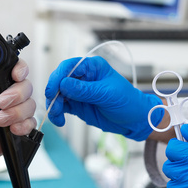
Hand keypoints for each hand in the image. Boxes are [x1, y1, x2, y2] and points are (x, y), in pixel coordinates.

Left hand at [0, 40, 36, 187]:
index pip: (14, 69)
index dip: (20, 69)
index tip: (15, 74)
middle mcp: (2, 96)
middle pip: (27, 87)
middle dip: (17, 94)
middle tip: (0, 102)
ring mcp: (9, 114)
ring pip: (30, 105)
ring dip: (18, 112)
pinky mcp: (13, 131)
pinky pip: (30, 124)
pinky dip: (24, 126)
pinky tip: (10, 129)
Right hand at [45, 56, 162, 140]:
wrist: (134, 120)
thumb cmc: (127, 101)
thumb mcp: (107, 94)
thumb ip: (85, 90)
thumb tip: (64, 84)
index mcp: (92, 67)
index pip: (70, 66)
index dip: (59, 76)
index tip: (54, 89)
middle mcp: (83, 77)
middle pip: (59, 80)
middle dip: (54, 92)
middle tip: (54, 105)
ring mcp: (78, 92)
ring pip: (58, 95)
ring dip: (54, 105)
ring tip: (57, 116)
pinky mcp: (76, 105)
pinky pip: (61, 106)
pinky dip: (57, 113)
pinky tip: (60, 120)